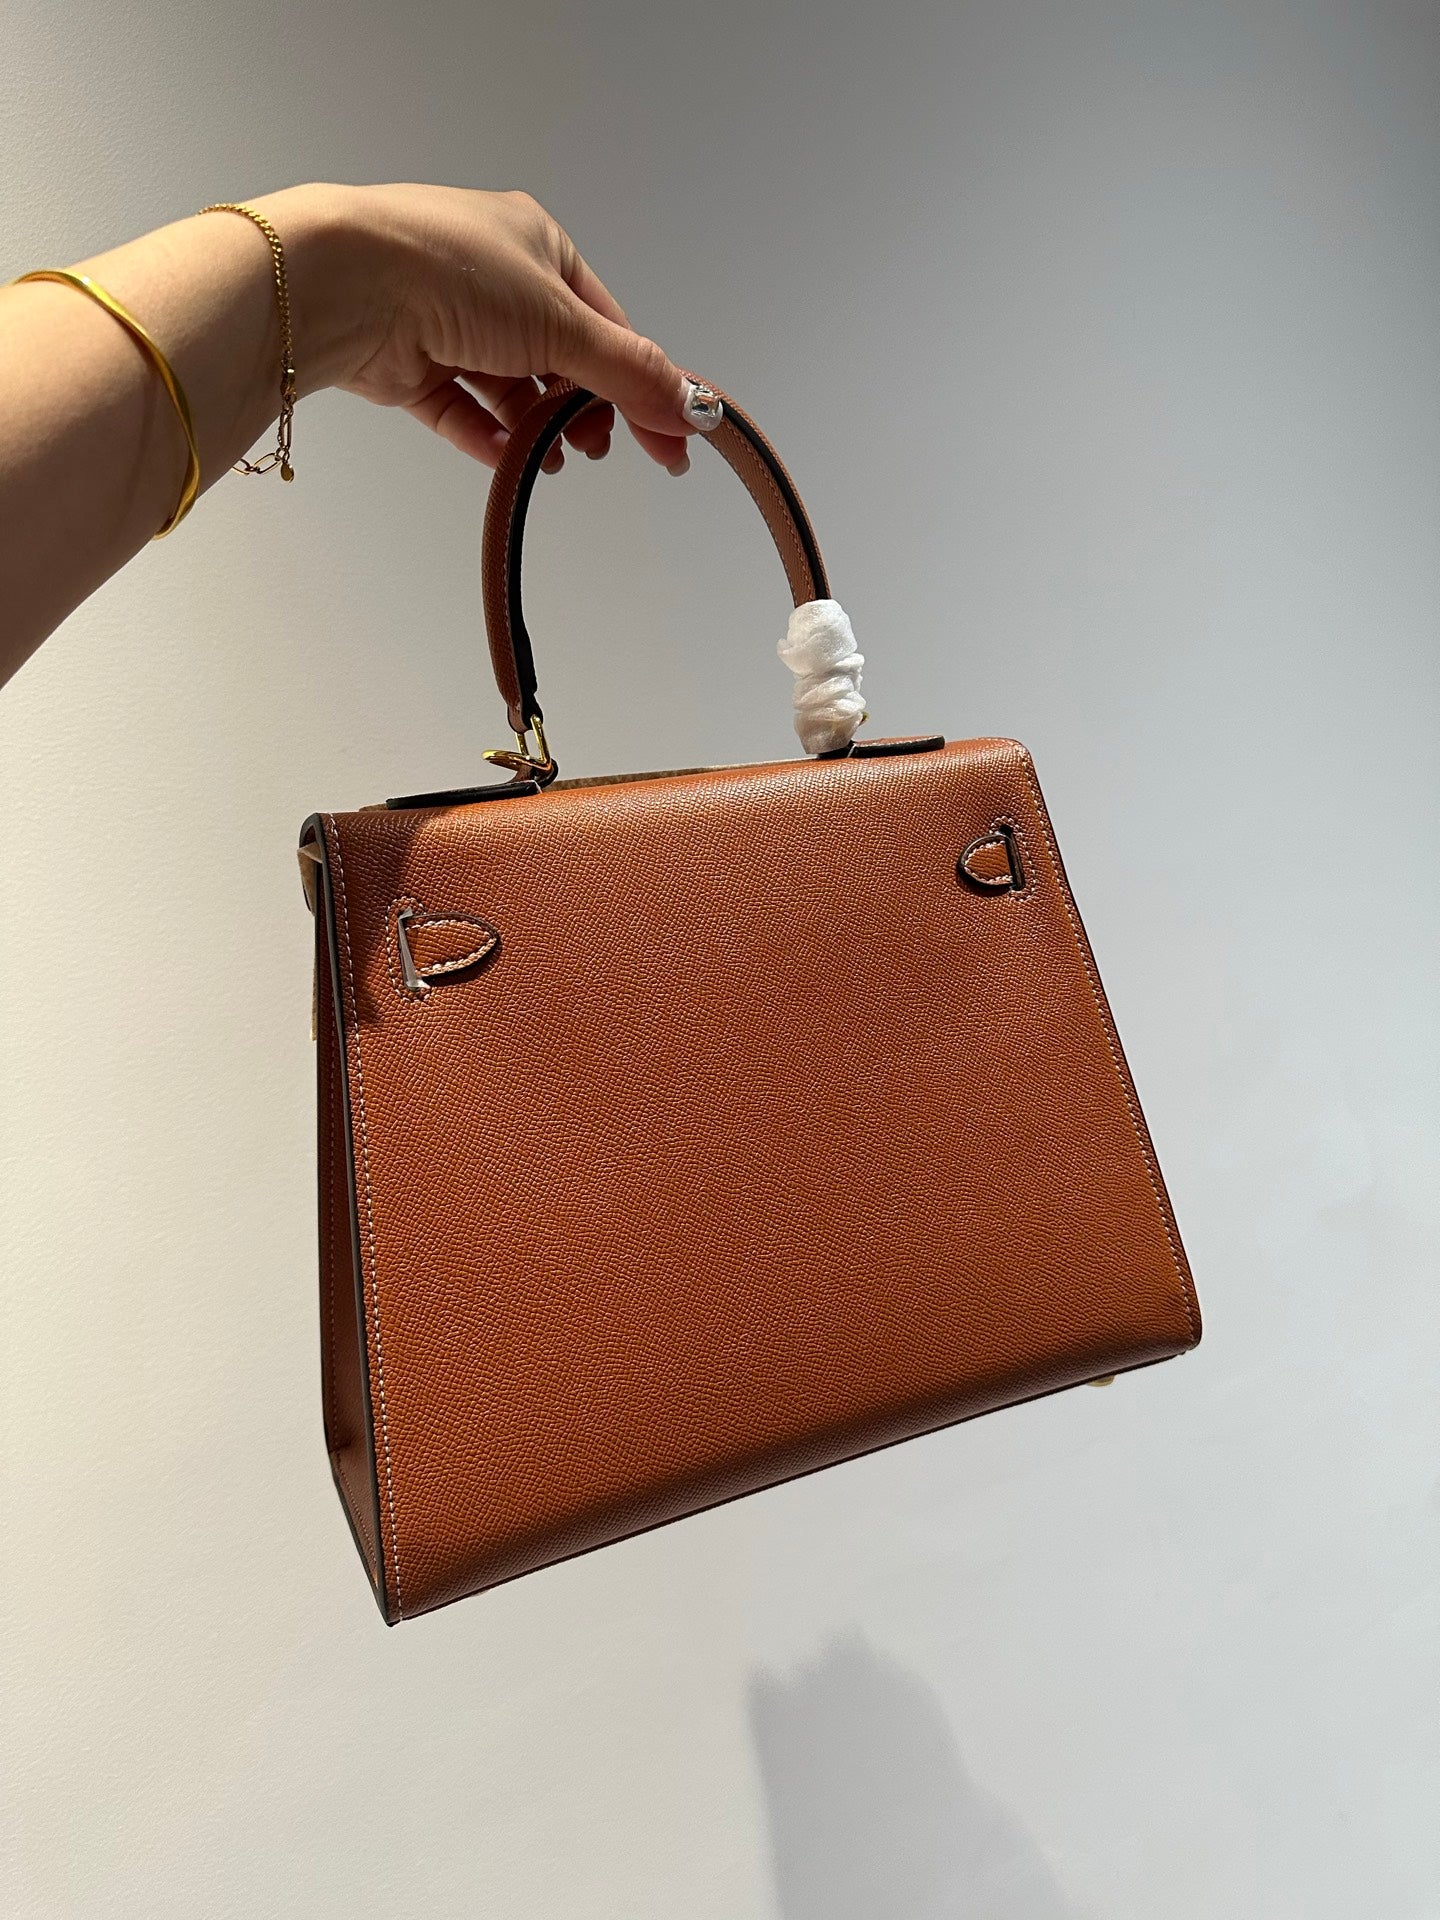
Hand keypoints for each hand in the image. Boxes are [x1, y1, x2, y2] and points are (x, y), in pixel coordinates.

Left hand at [290, 183, 693, 477]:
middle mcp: (491, 278)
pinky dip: (488, 436)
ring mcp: (446, 320)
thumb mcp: (563, 322)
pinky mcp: (408, 363)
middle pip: (558, 358)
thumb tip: (690, 406)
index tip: (665, 438)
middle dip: (582, 408)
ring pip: (508, 387)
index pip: (604, 324)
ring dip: (537, 427)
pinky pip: (460, 409)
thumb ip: (629, 372)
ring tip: (555, 459)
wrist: (347, 285)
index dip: (637, 383)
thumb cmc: (454, 271)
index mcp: (536, 245)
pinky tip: (511, 460)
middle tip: (598, 449)